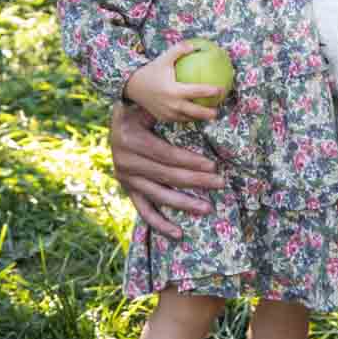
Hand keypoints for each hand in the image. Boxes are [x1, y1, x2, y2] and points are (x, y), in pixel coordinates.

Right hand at [108, 98, 222, 239]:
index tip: (213, 165)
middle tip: (220, 183)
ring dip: (184, 203)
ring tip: (207, 208)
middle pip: (167, 176)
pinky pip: (144, 211)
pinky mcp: (127, 189)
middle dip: (196, 180)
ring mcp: (125, 178)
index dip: (190, 161)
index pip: (166, 155)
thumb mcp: (148, 105)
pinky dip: (160, 224)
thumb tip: (202, 109)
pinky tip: (178, 233)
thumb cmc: (139, 110)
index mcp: (130, 139)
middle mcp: (124, 161)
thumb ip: (168, 110)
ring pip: (159, 195)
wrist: (117, 121)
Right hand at [124, 42, 228, 124]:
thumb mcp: (164, 58)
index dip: (211, 91)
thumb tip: (195, 45)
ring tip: (210, 115)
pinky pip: (179, 120)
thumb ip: (180, 50)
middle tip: (218, 110)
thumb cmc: (151, 71)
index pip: (197, 91)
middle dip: (208, 113)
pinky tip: (195, 115)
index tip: (221, 89)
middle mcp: (172, 104)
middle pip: (195, 112)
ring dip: (199, 118)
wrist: (133, 87)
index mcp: (174, 90)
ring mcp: (168, 114)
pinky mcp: (164, 119)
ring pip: (188, 119)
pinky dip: (188, 118)